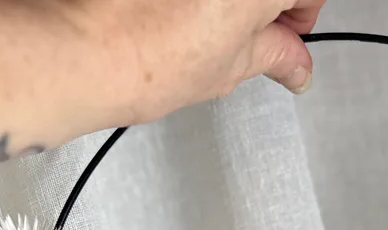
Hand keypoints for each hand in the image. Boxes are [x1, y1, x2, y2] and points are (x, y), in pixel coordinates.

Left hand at [60, 0, 327, 126]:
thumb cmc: (153, 54)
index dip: (300, 16)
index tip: (284, 36)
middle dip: (264, 1)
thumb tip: (292, 62)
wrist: (87, 43)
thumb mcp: (233, 65)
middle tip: (243, 31)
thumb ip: (274, 54)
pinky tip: (177, 7)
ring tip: (199, 17)